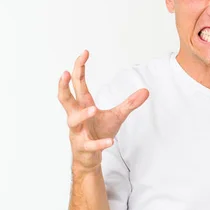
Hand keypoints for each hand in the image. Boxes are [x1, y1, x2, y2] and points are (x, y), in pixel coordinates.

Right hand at [58, 50, 148, 173]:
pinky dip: (100, 143)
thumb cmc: (99, 131)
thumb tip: (146, 91)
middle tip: (65, 73)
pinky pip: (89, 144)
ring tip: (94, 109)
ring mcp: (77, 132)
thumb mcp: (117, 115)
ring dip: (83, 114)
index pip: (78, 83)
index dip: (79, 68)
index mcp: (83, 105)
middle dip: (63, 86)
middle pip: (65, 99)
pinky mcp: (83, 147)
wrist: (90, 156)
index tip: (84, 53)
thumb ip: (130, 103)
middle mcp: (76, 116)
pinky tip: (110, 141)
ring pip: (73, 120)